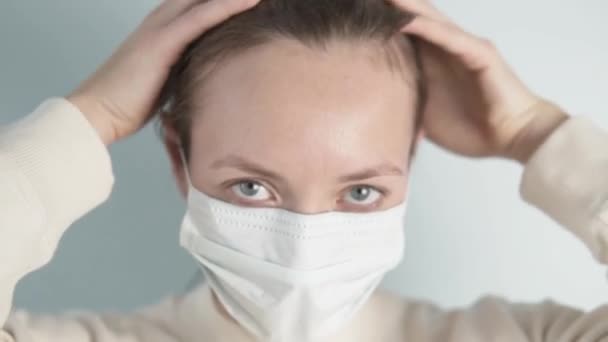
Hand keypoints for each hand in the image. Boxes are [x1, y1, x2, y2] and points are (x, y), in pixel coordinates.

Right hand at [67, 0, 259, 144]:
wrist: (99, 113)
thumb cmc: (129, 103)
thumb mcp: (163, 81)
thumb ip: (182, 70)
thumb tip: (203, 78)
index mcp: (161, 30)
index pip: (197, 6)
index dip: (221, 2)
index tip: (249, 1)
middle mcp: (160, 22)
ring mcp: (160, 29)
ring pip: (204, 2)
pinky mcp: (162, 43)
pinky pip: (201, 18)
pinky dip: (226, 7)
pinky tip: (249, 0)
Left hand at [388, 0, 568, 162]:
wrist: (512, 138)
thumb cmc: (474, 129)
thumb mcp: (426, 118)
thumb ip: (405, 107)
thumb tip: (376, 116)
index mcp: (433, 63)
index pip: (403, 35)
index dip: (382, 23)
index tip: (355, 15)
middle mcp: (447, 49)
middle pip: (415, 19)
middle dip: (392, 6)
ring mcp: (463, 48)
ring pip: (430, 20)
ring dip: (405, 7)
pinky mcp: (479, 54)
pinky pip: (449, 38)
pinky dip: (427, 27)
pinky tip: (405, 19)